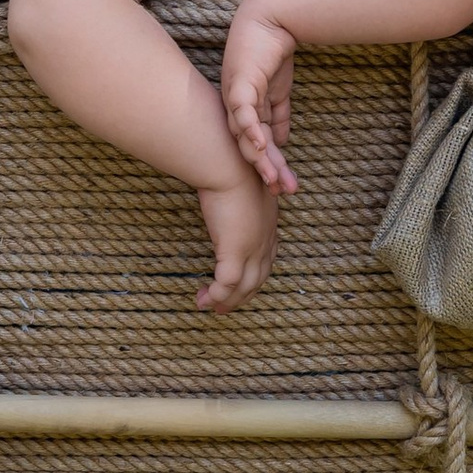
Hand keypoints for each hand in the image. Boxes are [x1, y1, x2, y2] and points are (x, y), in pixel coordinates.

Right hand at [195, 162, 278, 310]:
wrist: (229, 165)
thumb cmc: (234, 168)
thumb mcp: (244, 187)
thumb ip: (242, 201)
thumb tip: (231, 201)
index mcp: (269, 227)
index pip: (266, 261)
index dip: (253, 277)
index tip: (239, 286)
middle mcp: (265, 241)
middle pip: (256, 279)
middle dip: (242, 296)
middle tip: (224, 307)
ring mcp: (252, 248)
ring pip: (243, 286)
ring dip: (228, 301)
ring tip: (210, 306)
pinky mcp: (235, 250)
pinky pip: (226, 283)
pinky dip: (216, 295)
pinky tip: (204, 299)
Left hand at [220, 0, 300, 191]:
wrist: (272, 17)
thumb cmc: (273, 51)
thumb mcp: (279, 92)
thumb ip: (277, 117)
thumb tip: (280, 142)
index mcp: (243, 111)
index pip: (258, 145)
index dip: (272, 166)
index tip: (285, 187)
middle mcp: (234, 107)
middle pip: (250, 146)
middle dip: (267, 170)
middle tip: (282, 192)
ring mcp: (234, 95)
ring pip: (244, 135)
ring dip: (260, 157)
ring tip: (273, 178)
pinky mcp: (240, 80)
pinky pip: (243, 109)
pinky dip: (250, 128)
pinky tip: (260, 144)